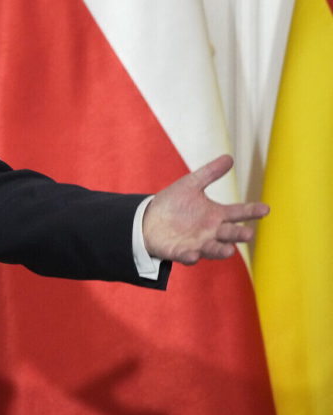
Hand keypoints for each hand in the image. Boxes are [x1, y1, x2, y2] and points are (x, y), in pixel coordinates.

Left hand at [143, 155, 267, 263]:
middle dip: (238, 234)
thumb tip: (229, 157)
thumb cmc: (174, 202)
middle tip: (248, 234)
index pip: (238, 212)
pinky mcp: (181, 252)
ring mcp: (197, 243)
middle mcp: (211, 231)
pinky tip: (193, 255)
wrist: (148, 218)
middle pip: (229, 233)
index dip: (252, 211)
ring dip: (220, 250)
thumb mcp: (191, 184)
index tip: (265, 208)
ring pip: (213, 249)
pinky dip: (190, 256)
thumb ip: (210, 173)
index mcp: (216, 214)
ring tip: (229, 250)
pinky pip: (187, 256)